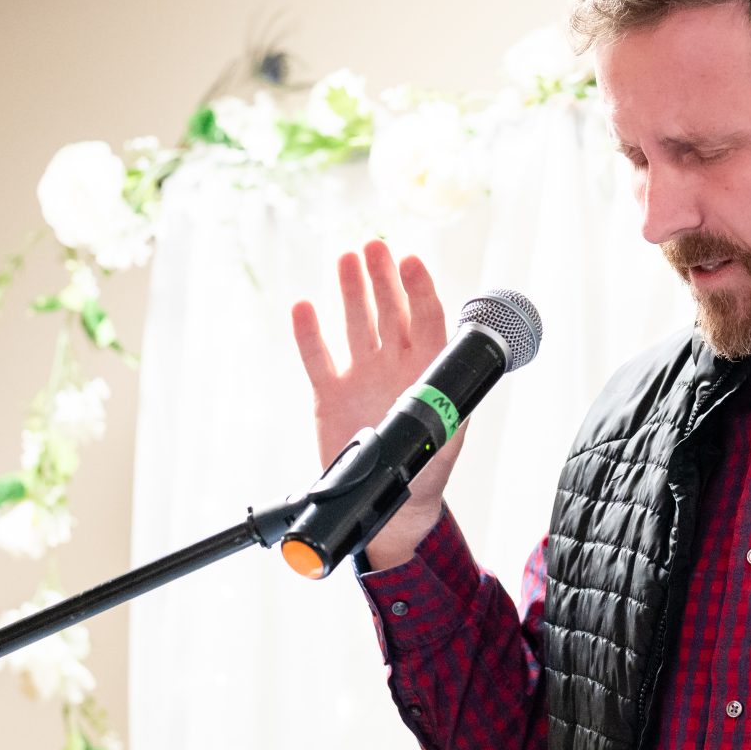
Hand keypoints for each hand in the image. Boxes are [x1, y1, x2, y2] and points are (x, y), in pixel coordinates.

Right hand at [290, 240, 465, 570]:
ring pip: (355, 323)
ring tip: (346, 258)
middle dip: (382, 277)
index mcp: (426, 368)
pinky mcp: (331, 393)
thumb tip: (442, 382)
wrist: (392, 503)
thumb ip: (442, 403)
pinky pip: (318, 357)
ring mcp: (361, 376)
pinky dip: (310, 334)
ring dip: (350, 291)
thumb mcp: (445, 433)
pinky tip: (304, 307)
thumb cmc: (427, 466)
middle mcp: (394, 364)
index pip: (426, 317)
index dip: (418, 287)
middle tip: (374, 246)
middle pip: (389, 310)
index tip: (409, 261)